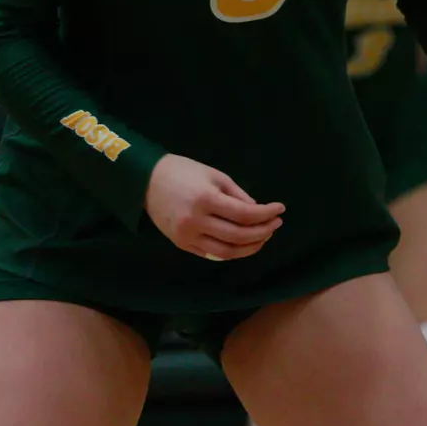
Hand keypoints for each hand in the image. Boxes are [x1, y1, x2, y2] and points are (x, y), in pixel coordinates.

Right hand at [145, 155, 284, 261]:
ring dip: (250, 247)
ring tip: (263, 236)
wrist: (146, 180)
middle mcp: (196, 222)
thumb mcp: (214, 176)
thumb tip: (257, 211)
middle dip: (262, 232)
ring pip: (227, 251)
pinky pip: (212, 254)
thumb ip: (238, 195)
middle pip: (238, 236)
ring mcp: (188, 236)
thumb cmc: (183, 171)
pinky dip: (231, 251)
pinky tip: (243, 243)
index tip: (280, 209)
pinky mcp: (182, 245)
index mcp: (206, 199)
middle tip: (275, 224)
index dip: (266, 214)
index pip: (244, 214)